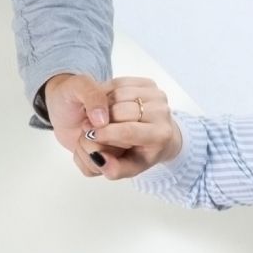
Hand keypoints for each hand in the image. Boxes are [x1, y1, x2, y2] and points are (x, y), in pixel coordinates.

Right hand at [44, 73, 178, 180]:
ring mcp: (157, 95)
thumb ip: (114, 169)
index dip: (105, 132)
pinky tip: (104, 106)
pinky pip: (120, 83)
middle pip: (121, 110)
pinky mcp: (149, 83)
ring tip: (98, 118)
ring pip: (119, 94)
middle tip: (90, 127)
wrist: (160, 134)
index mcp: (161, 135)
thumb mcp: (130, 168)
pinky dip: (107, 92)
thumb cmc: (143, 152)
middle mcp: (162, 112)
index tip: (89, 135)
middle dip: (101, 119)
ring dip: (102, 105)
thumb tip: (100, 160)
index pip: (128, 131)